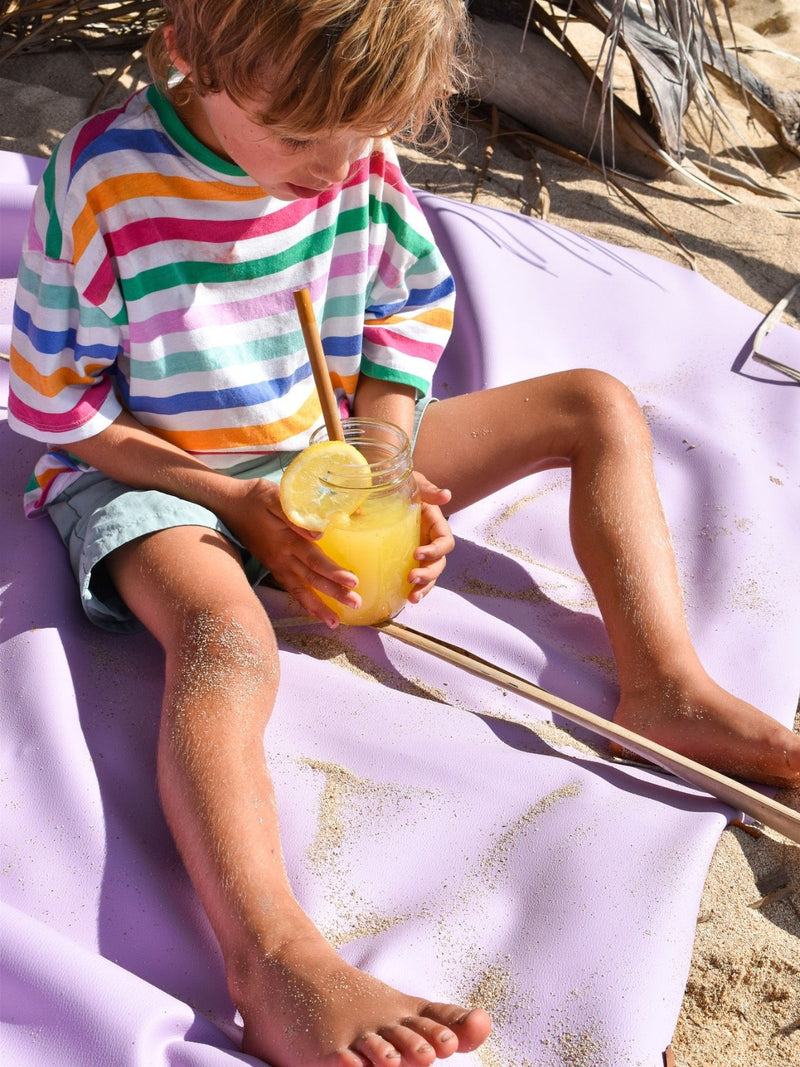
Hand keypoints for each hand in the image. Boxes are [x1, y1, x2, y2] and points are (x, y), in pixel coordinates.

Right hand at [224, 478, 360, 626]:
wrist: (228, 504)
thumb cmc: (254, 497)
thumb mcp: (273, 497)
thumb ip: (294, 514)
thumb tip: (318, 533)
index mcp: (285, 541)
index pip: (314, 560)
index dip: (334, 572)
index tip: (353, 582)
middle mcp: (281, 558)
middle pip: (312, 580)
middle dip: (334, 594)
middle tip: (356, 604)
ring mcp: (276, 565)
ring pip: (300, 590)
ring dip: (318, 607)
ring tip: (335, 622)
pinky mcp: (273, 566)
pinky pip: (290, 588)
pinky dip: (303, 601)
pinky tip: (316, 611)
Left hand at [407, 472, 453, 602]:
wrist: (383, 485)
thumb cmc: (401, 482)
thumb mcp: (415, 482)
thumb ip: (428, 490)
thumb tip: (446, 495)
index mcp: (435, 524)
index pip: (445, 542)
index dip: (435, 550)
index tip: (417, 553)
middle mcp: (430, 540)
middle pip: (438, 563)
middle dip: (428, 574)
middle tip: (411, 578)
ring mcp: (418, 552)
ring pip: (429, 575)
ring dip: (424, 588)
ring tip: (412, 597)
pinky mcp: (404, 559)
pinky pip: (414, 578)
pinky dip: (411, 589)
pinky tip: (403, 599)